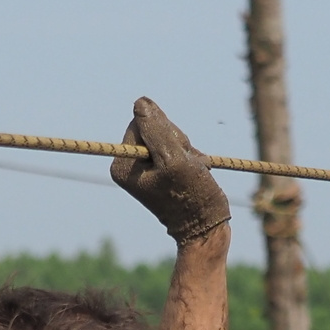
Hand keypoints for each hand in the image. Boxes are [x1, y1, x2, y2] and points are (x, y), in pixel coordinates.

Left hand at [110, 98, 228, 243]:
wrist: (206, 226)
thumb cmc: (191, 197)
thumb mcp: (173, 159)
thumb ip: (156, 129)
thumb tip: (139, 102)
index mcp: (123, 164)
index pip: (141, 123)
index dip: (165, 134)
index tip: (174, 159)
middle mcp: (129, 164)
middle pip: (154, 127)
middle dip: (176, 141)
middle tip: (185, 167)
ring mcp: (145, 167)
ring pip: (170, 135)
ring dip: (186, 149)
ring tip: (191, 171)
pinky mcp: (162, 168)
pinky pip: (178, 146)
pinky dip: (191, 156)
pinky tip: (194, 172)